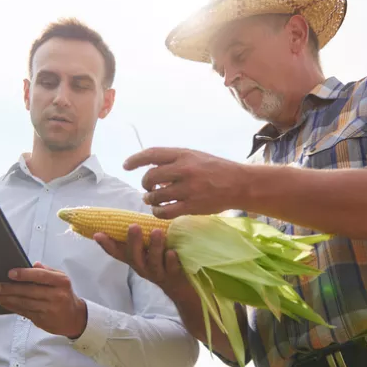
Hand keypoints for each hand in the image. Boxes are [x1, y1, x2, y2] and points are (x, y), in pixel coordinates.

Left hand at [0, 263, 87, 338]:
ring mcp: (50, 309)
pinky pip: (24, 312)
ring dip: (8, 299)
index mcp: (61, 282)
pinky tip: (4, 303)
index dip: (24, 274)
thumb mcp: (61, 279)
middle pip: (30, 291)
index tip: (10, 273)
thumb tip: (32, 264)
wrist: (74, 318)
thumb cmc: (64, 295)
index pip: (41, 276)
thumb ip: (47, 271)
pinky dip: (12, 307)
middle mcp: (57, 296)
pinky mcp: (43, 320)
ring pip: (25, 303)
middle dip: (11, 288)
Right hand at [94, 225, 193, 300]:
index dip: (106, 245)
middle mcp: (142, 267)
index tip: (97, 234)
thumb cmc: (161, 261)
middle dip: (133, 241)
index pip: (117, 252)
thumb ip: (141, 238)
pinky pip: (171, 269)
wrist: (179, 287)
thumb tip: (134, 216)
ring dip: (154, 246)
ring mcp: (157, 273)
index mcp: (135, 259)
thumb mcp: (148, 250)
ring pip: (153, 262)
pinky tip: (172, 252)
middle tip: (134, 226)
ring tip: (157, 232)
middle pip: (134, 256)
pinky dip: (171, 261)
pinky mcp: (173, 276)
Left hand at [123, 147, 246, 218]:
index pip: (152, 154)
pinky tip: (159, 211)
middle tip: (148, 188)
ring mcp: (188, 189)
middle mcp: (184, 170)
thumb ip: (175, 160)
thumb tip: (152, 169)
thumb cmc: (216, 169)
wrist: (239, 184)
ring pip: (156, 196)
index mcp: (184, 154)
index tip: (126, 166)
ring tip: (152, 200)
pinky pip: (165, 212)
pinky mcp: (191, 206)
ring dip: (149, 199)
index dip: (136, 160)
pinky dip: (158, 212)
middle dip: (145, 184)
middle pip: (150, 177)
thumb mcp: (196, 156)